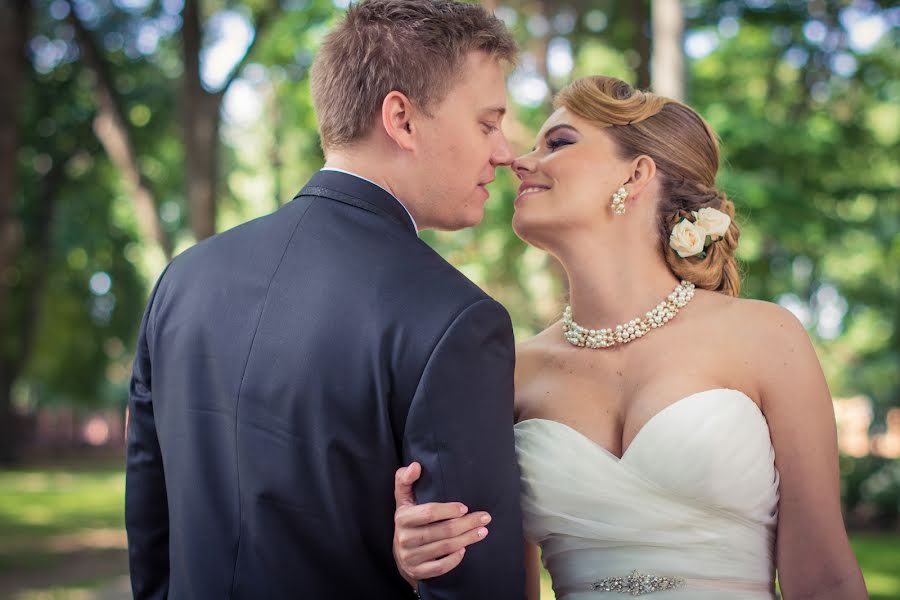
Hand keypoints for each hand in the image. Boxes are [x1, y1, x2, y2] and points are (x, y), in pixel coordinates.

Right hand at [392, 462, 491, 586]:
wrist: (400, 553)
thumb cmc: (408, 519)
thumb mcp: (403, 498)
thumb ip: (405, 479)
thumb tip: (416, 465)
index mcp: (401, 517)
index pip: (428, 513)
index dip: (448, 510)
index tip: (465, 507)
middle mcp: (404, 538)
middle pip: (441, 531)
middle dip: (466, 524)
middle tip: (485, 518)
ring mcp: (410, 556)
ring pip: (444, 548)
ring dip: (466, 539)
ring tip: (482, 532)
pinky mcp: (417, 571)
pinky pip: (439, 567)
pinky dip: (453, 560)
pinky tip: (464, 550)